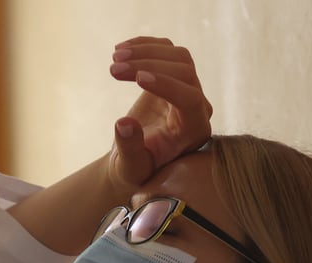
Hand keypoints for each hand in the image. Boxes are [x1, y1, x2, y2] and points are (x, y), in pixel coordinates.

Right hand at [105, 38, 214, 190]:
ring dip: (146, 51)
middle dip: (149, 65)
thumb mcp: (130, 167)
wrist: (135, 159)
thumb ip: (130, 149)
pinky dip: (145, 45)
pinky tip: (120, 49)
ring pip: (177, 56)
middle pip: (184, 71)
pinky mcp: (174, 75)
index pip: (190, 99)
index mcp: (193, 130)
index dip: (167, 86)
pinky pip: (167, 50)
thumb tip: (123, 123)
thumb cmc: (136, 169)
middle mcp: (197, 106)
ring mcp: (188, 87)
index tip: (138, 79)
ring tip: (115, 57)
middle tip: (114, 68)